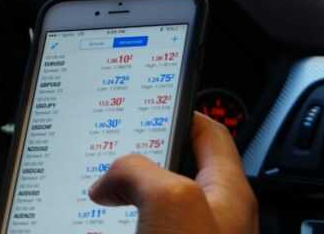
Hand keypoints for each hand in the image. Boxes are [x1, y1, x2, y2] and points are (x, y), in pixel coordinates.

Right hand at [89, 113, 257, 233]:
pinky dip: (116, 222)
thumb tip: (110, 179)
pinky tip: (96, 222)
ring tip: (97, 190)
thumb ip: (139, 172)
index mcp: (228, 192)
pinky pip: (140, 229)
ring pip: (150, 206)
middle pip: (173, 170)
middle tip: (110, 152)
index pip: (209, 134)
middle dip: (139, 159)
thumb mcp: (170, 200)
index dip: (182, 113)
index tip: (152, 102)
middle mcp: (211, 216)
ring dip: (123, 196)